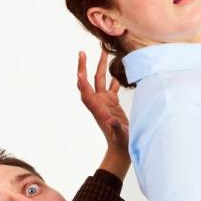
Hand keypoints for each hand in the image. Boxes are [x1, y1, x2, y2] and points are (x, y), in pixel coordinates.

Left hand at [77, 49, 130, 179]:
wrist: (121, 149)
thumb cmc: (120, 143)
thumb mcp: (119, 136)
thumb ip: (115, 128)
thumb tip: (112, 120)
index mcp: (97, 109)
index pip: (86, 91)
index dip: (82, 80)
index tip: (79, 68)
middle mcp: (98, 103)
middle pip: (90, 81)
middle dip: (86, 66)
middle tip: (82, 52)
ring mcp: (105, 102)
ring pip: (101, 80)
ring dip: (101, 67)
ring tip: (103, 51)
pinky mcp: (112, 103)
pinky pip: (112, 85)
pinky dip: (113, 76)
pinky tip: (118, 66)